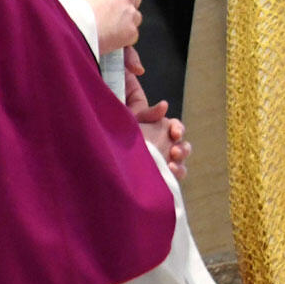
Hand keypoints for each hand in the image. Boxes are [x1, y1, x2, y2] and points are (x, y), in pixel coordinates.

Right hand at [76, 0, 142, 53]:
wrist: (70, 29)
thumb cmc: (69, 10)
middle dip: (124, 6)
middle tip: (108, 15)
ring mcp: (131, 14)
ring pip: (134, 18)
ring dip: (125, 22)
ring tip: (106, 30)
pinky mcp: (131, 33)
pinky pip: (132, 36)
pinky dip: (123, 39)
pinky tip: (109, 41)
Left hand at [124, 47, 190, 177]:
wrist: (102, 156)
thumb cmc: (114, 132)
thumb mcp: (130, 119)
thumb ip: (147, 112)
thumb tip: (164, 105)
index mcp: (158, 130)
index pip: (175, 127)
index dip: (178, 129)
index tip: (173, 132)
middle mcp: (162, 147)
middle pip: (182, 145)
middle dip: (182, 148)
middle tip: (174, 150)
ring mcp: (161, 163)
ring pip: (181, 162)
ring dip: (180, 161)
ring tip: (171, 163)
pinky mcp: (159, 177)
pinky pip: (174, 177)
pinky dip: (176, 173)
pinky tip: (169, 171)